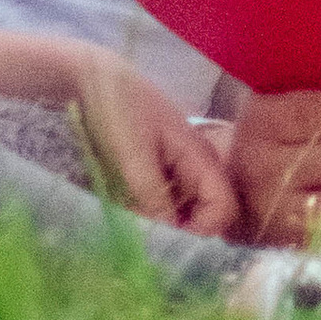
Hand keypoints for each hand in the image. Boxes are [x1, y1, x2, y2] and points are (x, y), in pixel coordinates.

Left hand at [68, 52, 242, 235]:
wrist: (95, 79)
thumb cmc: (119, 109)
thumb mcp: (133, 154)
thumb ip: (154, 196)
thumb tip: (171, 237)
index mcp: (200, 156)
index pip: (224, 207)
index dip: (204, 230)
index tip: (170, 240)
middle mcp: (197, 164)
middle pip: (207, 213)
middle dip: (182, 232)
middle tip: (147, 237)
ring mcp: (179, 167)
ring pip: (185, 211)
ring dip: (165, 224)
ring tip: (133, 224)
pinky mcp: (161, 170)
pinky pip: (167, 201)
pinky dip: (152, 213)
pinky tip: (130, 211)